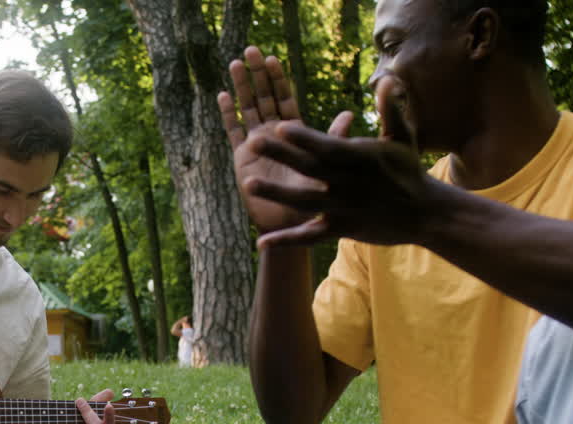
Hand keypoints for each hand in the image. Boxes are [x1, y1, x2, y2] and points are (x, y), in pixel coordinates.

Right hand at [221, 47, 326, 234]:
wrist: (294, 224)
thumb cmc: (316, 198)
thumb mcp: (329, 165)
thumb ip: (333, 139)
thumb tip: (349, 114)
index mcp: (295, 134)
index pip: (285, 99)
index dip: (278, 79)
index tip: (273, 58)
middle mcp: (275, 136)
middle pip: (264, 98)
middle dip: (258, 74)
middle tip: (251, 50)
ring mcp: (257, 145)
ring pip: (247, 109)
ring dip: (242, 86)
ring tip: (235, 63)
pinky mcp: (242, 158)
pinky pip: (233, 132)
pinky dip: (228, 114)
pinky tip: (223, 95)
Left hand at [245, 75, 437, 248]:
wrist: (425, 214)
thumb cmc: (410, 170)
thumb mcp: (403, 138)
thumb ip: (391, 109)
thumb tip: (388, 78)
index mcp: (359, 158)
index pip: (328, 146)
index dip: (305, 138)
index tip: (281, 126)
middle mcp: (347, 184)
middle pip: (309, 168)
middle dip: (281, 156)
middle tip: (252, 142)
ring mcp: (342, 209)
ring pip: (304, 201)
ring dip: (276, 193)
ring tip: (247, 184)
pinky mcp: (339, 230)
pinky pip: (308, 237)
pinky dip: (286, 240)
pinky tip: (261, 242)